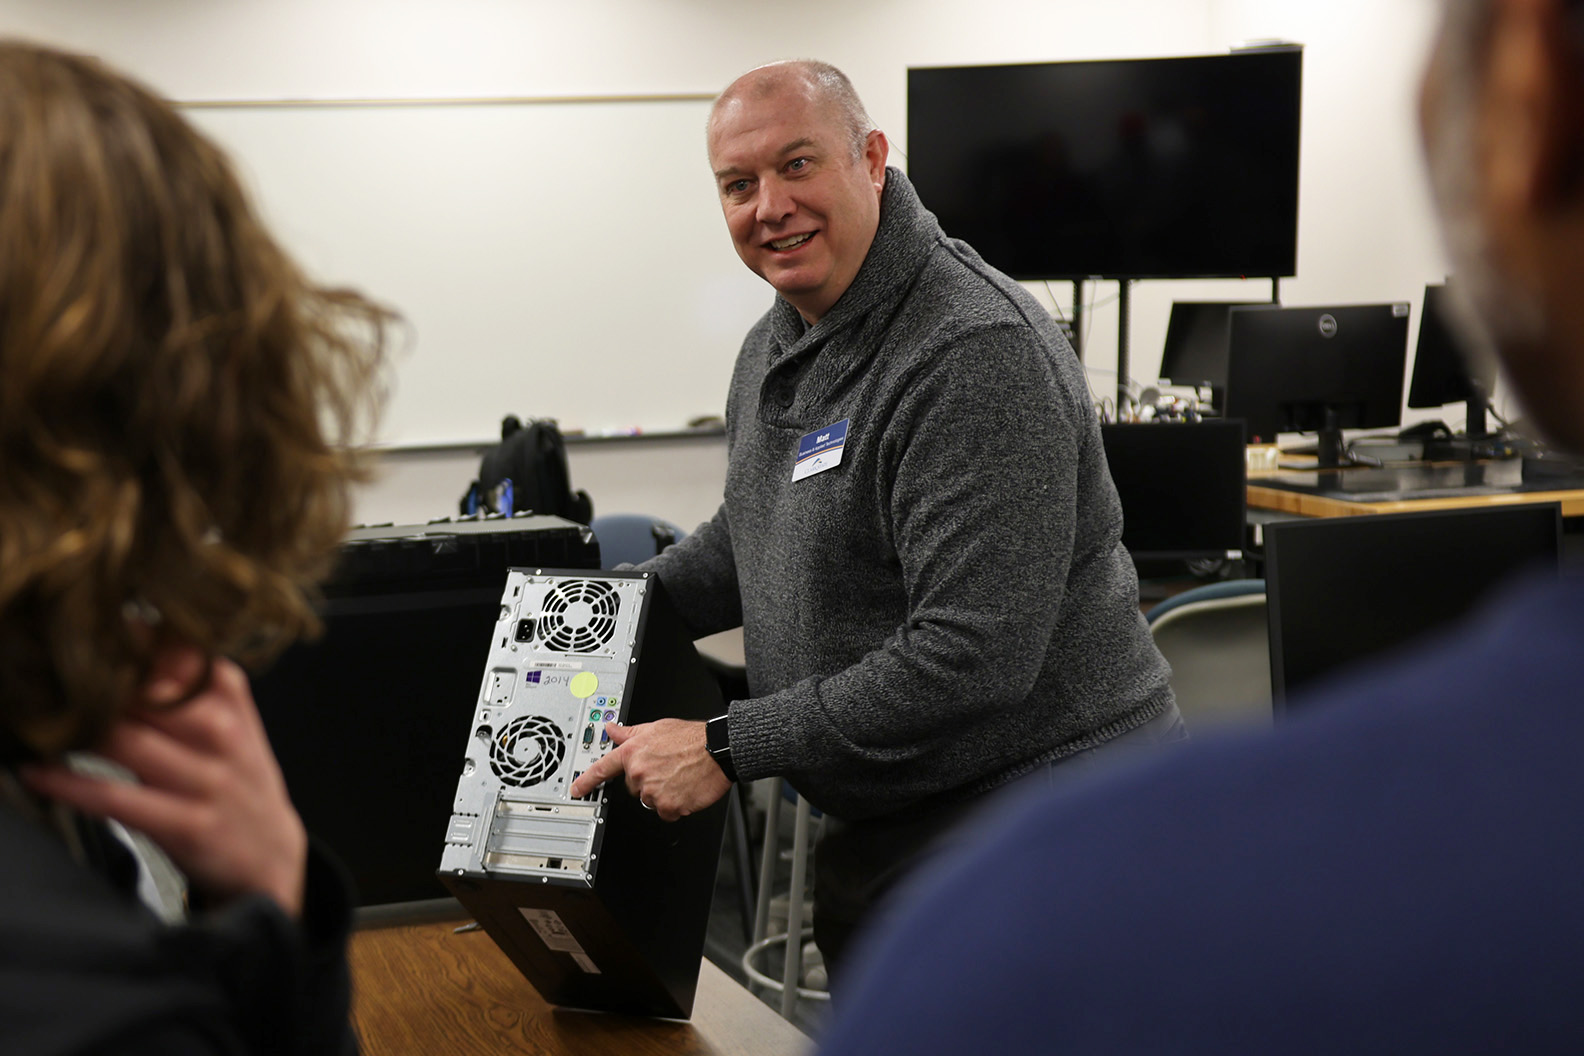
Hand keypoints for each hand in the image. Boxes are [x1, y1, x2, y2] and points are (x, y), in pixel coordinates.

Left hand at [23, 646, 307, 917]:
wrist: (270, 854)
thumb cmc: (235, 778)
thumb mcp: (228, 717)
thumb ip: (187, 675)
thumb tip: (130, 624)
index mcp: (227, 696)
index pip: (168, 650)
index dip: (116, 640)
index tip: (74, 630)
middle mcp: (221, 731)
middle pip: (140, 692)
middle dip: (86, 685)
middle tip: (38, 678)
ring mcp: (206, 779)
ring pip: (124, 739)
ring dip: (71, 730)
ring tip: (33, 720)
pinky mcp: (186, 824)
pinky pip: (114, 797)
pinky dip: (67, 783)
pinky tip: (36, 772)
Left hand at [567, 718, 729, 821]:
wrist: (717, 750)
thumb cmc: (691, 738)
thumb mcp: (656, 727)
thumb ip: (630, 732)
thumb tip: (612, 728)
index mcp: (633, 752)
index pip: (602, 768)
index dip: (586, 781)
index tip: (576, 791)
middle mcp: (639, 773)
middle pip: (633, 787)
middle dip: (646, 781)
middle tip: (665, 769)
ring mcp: (653, 791)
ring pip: (649, 800)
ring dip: (661, 793)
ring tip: (677, 777)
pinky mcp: (669, 806)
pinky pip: (666, 812)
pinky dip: (674, 805)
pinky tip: (684, 789)